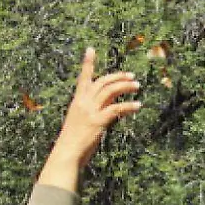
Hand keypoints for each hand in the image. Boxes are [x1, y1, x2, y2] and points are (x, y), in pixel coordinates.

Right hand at [40, 48, 139, 189]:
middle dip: (118, 76)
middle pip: (102, 82)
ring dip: (125, 86)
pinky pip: (117, 109)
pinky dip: (129, 106)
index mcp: (77, 102)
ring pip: (110, 91)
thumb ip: (89, 113)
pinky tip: (138, 106)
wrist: (66, 154)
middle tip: (131, 76)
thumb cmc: (72, 142)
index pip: (83, 78)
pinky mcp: (98, 121)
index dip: (87, 63)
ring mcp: (90, 111)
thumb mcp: (78, 122)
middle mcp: (83, 103)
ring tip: (137, 86)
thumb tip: (105, 110)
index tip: (91, 49)